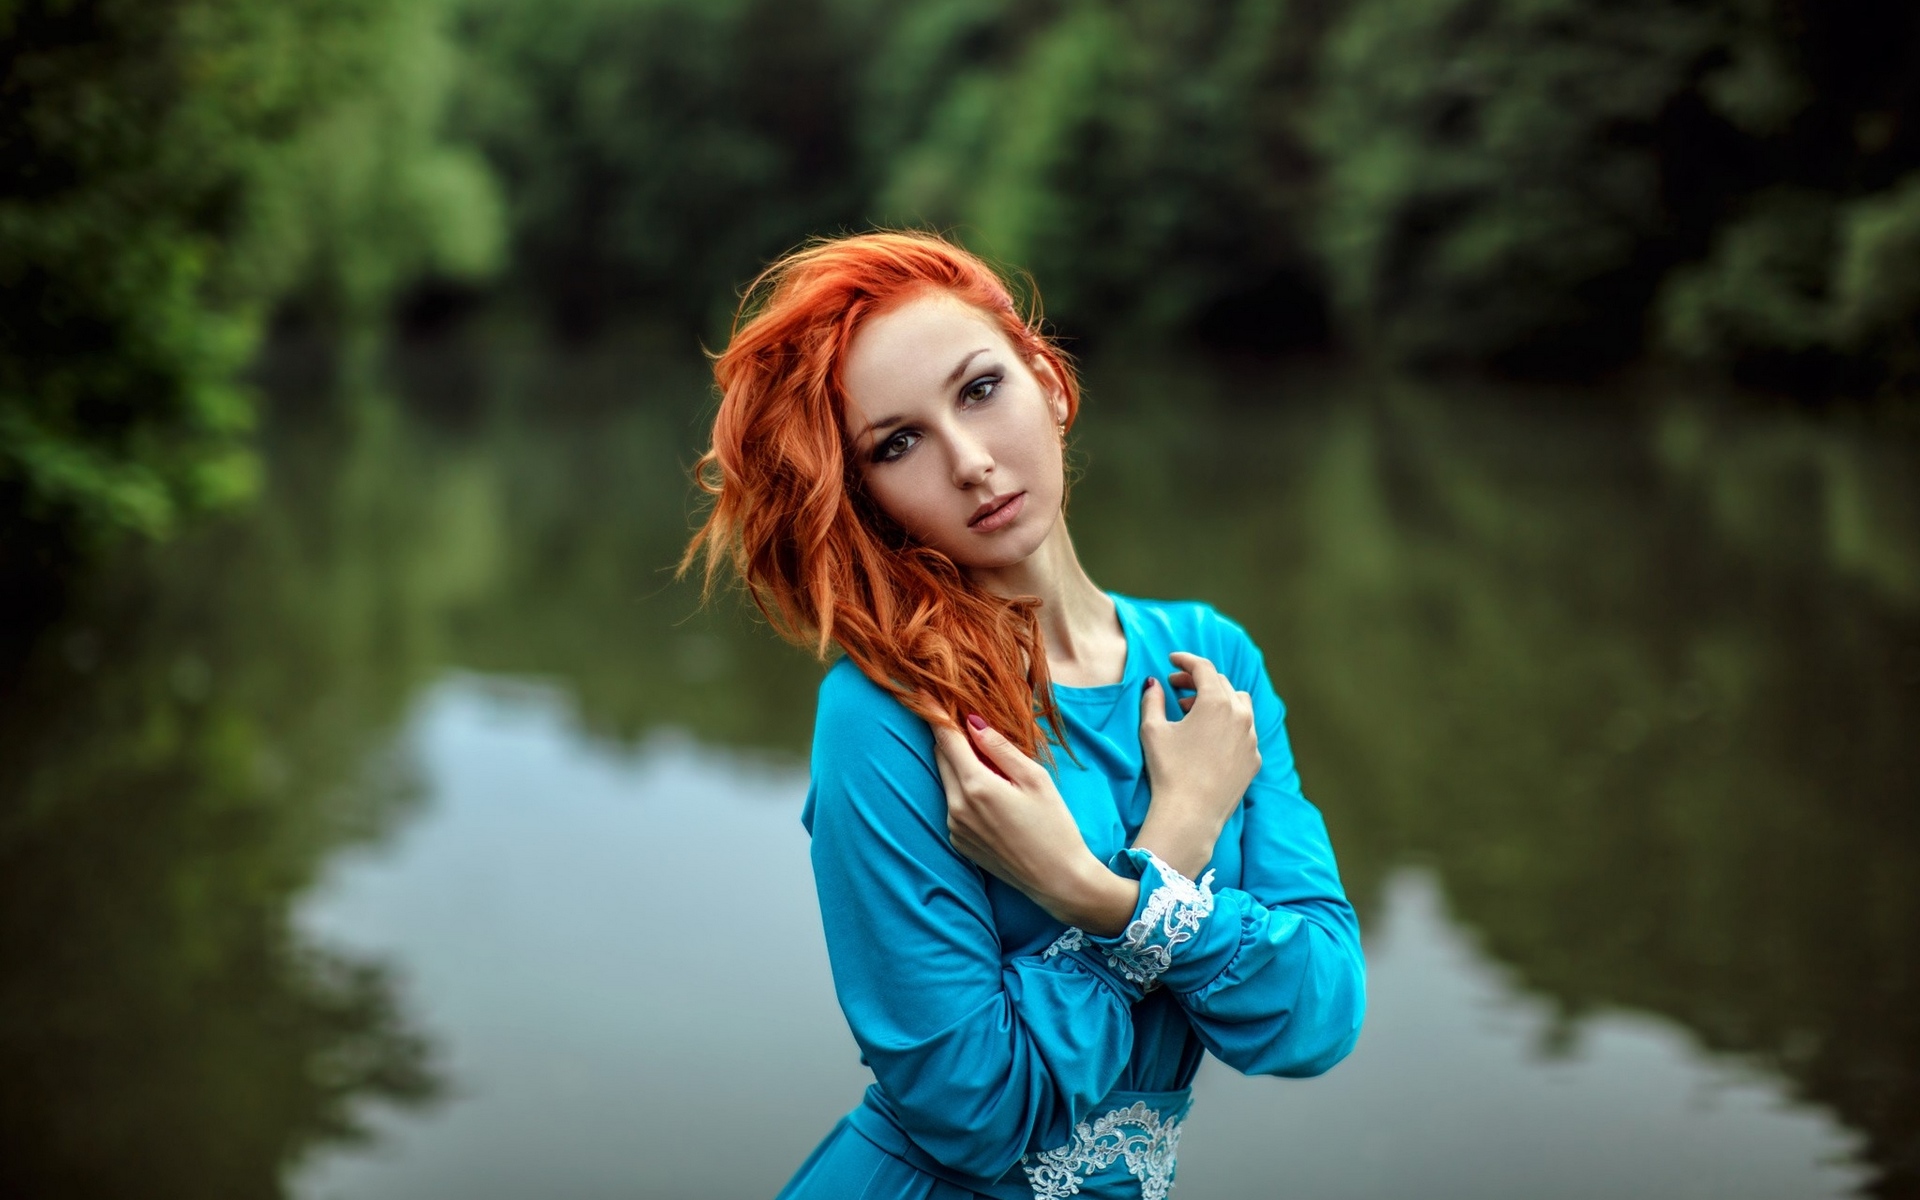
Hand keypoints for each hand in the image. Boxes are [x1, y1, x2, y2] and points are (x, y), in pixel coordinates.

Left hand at [933, 716, 1136, 935]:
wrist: (1057, 880)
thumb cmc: (1054, 826)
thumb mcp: (1035, 779)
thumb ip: (1000, 748)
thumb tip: (972, 721)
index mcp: (976, 786)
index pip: (945, 738)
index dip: (934, 712)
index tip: (923, 690)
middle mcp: (956, 807)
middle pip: (942, 757)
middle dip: (948, 735)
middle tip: (962, 716)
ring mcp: (954, 827)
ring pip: (947, 780)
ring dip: (958, 763)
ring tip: (985, 757)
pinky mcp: (958, 841)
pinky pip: (952, 803)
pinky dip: (963, 789)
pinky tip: (990, 792)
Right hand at [1134, 652, 1261, 877]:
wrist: (1191, 814)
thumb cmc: (1169, 770)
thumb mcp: (1152, 730)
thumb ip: (1153, 699)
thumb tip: (1153, 683)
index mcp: (1217, 702)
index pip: (1204, 668)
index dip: (1186, 660)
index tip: (1172, 660)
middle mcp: (1241, 716)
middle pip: (1222, 684)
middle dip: (1199, 681)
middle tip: (1177, 687)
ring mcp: (1251, 739)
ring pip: (1240, 705)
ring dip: (1218, 700)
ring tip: (1194, 711)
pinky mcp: (1254, 759)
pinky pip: (1245, 732)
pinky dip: (1229, 725)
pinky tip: (1210, 737)